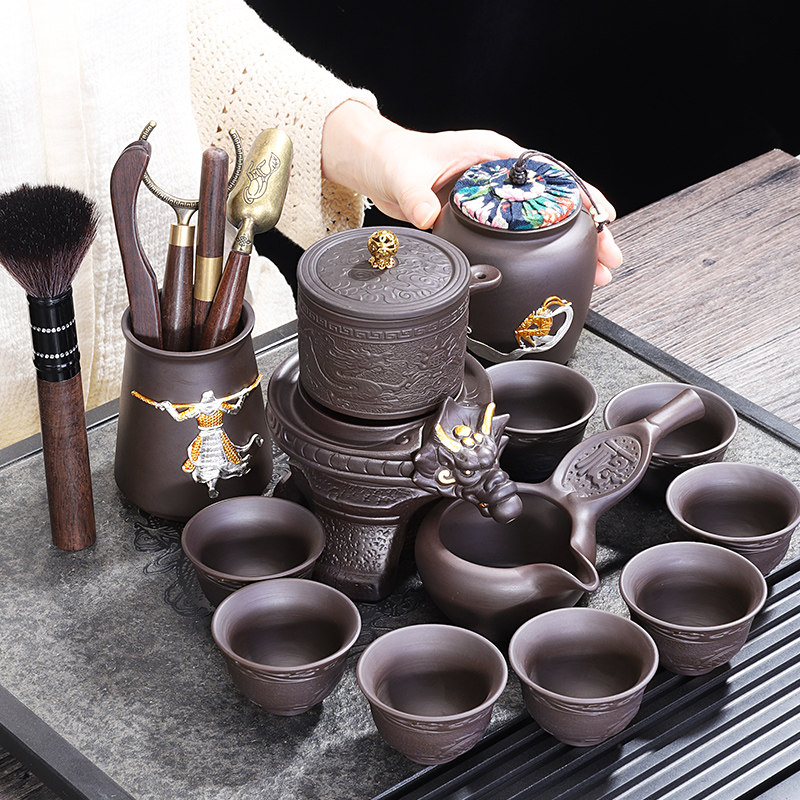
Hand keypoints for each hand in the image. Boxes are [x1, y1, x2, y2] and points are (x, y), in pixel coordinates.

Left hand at [322, 101, 621, 284]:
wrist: (376, 166)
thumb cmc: (393, 158)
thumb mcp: (404, 175)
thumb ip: (416, 195)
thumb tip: (427, 215)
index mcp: (493, 154)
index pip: (550, 174)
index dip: (581, 196)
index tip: (603, 218)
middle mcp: (500, 174)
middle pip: (555, 203)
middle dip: (587, 231)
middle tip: (608, 260)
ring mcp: (494, 196)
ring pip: (543, 222)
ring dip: (570, 247)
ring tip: (594, 274)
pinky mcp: (483, 217)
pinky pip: (521, 235)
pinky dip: (542, 253)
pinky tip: (555, 272)